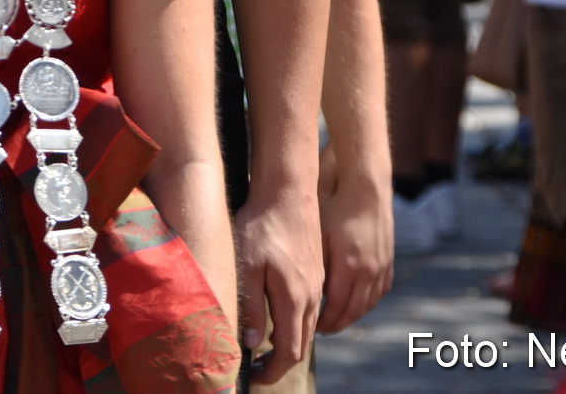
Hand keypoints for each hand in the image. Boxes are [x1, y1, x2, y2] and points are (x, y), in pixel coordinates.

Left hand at [234, 186, 322, 384]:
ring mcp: (318, 283)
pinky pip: (312, 310)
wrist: (288, 190)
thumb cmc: (261, 224)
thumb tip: (253, 342)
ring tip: (265, 349)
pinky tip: (280, 318)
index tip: (255, 378)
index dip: (273, 371)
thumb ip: (251, 305)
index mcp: (295, 297)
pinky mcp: (317, 272)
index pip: (290, 350)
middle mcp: (312, 295)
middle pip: (302, 344)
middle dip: (280, 362)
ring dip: (290, 343)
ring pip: (309, 327)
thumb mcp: (247, 265)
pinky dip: (298, 324)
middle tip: (256, 368)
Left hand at [315, 153, 392, 333]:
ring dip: (352, 315)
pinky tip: (357, 303)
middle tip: (321, 331)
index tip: (311, 329)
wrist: (365, 184)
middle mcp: (368, 270)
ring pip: (368, 302)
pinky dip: (368, 302)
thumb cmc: (333, 204)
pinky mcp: (388, 259)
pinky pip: (380, 290)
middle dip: (337, 324)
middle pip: (353, 310)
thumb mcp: (317, 232)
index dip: (323, 322)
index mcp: (348, 265)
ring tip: (337, 319)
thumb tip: (308, 292)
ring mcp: (381, 265)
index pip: (335, 307)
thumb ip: (315, 265)